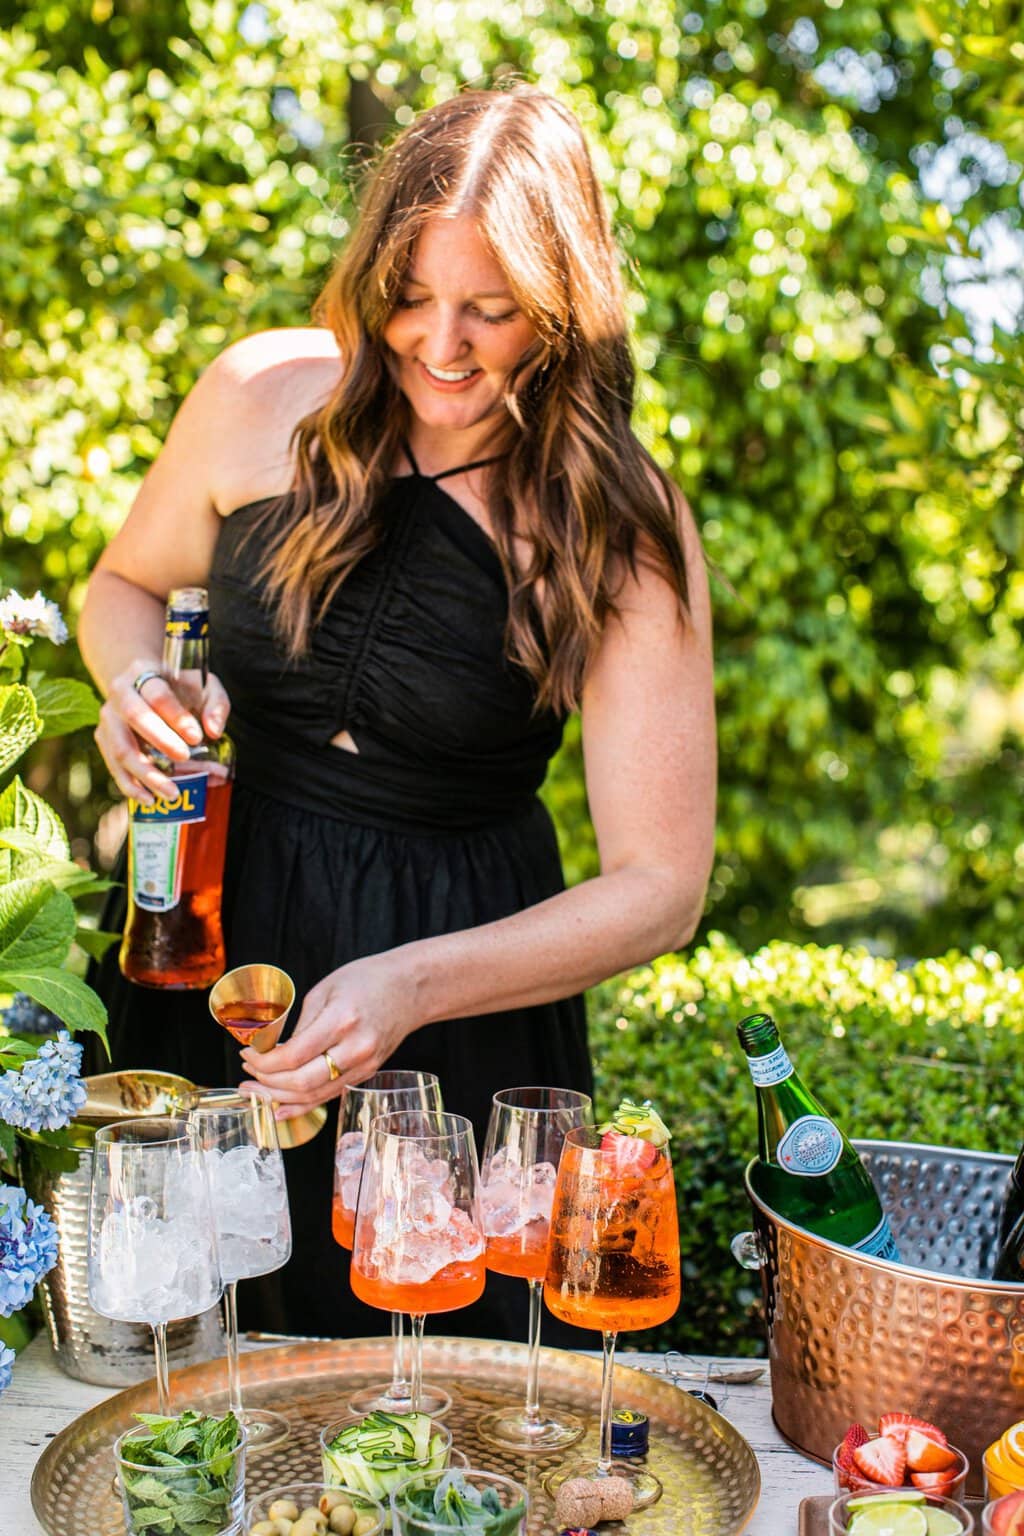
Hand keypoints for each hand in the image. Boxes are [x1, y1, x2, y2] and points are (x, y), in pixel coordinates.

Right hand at [94, 659, 230, 802]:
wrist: (143, 685)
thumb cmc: (179, 688)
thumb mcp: (204, 686)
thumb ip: (217, 705)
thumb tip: (213, 731)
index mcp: (144, 672)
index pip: (158, 695)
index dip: (176, 717)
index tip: (197, 737)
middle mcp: (120, 693)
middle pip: (135, 717)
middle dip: (160, 740)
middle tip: (185, 757)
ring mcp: (108, 718)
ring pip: (121, 749)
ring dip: (146, 774)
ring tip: (172, 793)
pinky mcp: (103, 739)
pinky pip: (113, 766)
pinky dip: (131, 786)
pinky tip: (150, 799)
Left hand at [238, 952, 420, 1117]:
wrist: (410, 989)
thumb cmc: (367, 981)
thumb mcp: (325, 991)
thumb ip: (299, 1025)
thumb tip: (270, 1052)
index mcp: (342, 1020)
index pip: (293, 1055)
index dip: (263, 1060)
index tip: (246, 1053)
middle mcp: (356, 1048)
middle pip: (302, 1082)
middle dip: (266, 1082)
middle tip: (247, 1072)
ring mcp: (364, 1065)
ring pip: (313, 1095)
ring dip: (278, 1097)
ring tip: (255, 1089)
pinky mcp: (366, 1074)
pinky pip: (328, 1095)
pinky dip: (301, 1105)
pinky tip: (278, 1107)